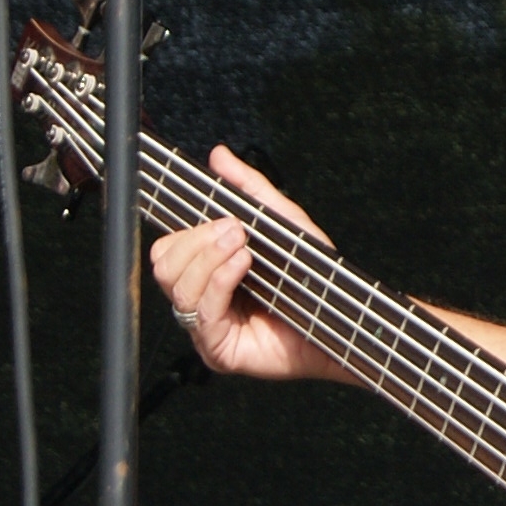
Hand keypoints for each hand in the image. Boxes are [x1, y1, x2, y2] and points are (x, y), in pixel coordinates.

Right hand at [148, 146, 351, 383]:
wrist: (342, 321)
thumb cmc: (314, 281)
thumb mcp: (283, 222)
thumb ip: (250, 188)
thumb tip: (219, 156)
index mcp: (208, 271)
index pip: (169, 246)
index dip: (184, 226)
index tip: (213, 210)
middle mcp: (202, 298)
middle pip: (164, 263)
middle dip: (197, 239)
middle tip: (234, 230)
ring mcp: (207, 326)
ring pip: (176, 285)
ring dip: (209, 256)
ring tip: (244, 246)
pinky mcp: (218, 350)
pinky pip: (202, 311)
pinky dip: (220, 279)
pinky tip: (243, 264)